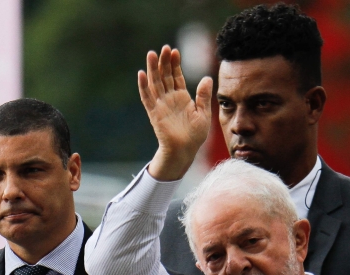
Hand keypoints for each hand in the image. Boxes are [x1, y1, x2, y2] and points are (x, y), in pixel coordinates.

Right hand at [138, 45, 212, 181]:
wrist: (185, 151)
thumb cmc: (195, 136)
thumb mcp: (204, 114)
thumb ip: (203, 96)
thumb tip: (207, 78)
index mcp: (182, 97)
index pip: (176, 76)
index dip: (175, 64)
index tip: (175, 51)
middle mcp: (170, 99)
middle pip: (164, 76)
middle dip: (164, 62)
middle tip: (164, 48)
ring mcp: (161, 105)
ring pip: (155, 83)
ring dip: (152, 69)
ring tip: (151, 54)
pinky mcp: (154, 113)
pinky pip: (147, 98)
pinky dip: (144, 86)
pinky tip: (141, 74)